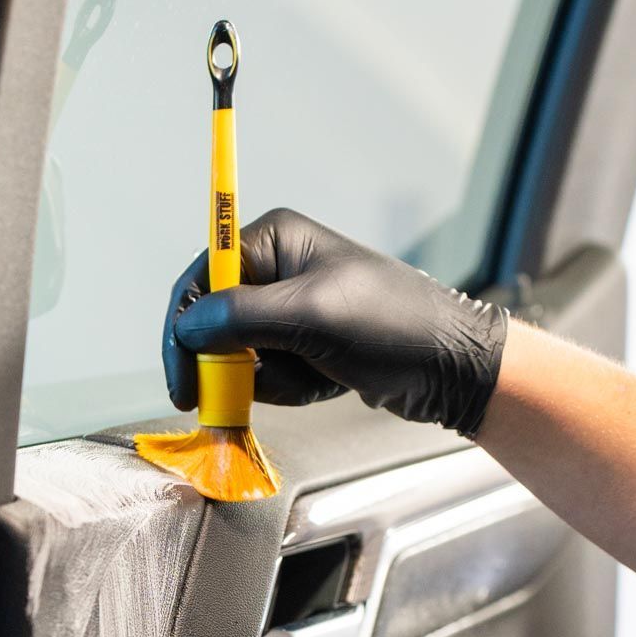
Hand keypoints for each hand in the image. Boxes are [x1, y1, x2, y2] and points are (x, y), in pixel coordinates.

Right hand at [164, 208, 506, 436]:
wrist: (452, 368)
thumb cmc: (394, 326)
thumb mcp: (314, 316)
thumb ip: (242, 318)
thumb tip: (187, 327)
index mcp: (275, 240)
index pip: (201, 279)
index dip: (184, 329)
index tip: (183, 377)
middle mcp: (276, 269)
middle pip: (212, 323)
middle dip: (233, 362)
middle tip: (235, 396)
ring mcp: (289, 310)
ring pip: (237, 356)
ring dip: (267, 379)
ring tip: (314, 375)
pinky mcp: (302, 345)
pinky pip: (266, 375)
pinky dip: (287, 388)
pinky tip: (323, 382)